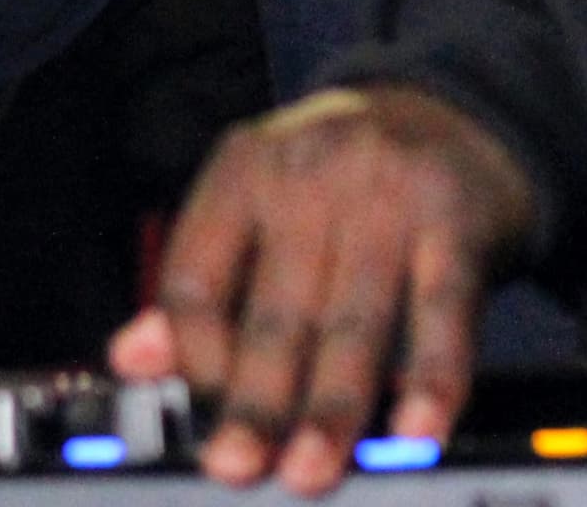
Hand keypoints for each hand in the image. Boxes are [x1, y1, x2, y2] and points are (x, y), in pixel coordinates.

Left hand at [105, 86, 536, 495]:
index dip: (191, 357)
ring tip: (309, 471)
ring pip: (352, 322)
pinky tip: (416, 428)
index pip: (196, 277)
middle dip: (255, 401)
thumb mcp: (261, 206)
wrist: (456, 115)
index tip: (197, 418)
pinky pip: (441, 312)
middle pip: (273, 310)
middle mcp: (310, 173)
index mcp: (244, 169)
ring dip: (330, 409)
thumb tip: (130, 357)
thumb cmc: (342, 184)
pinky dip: (430, 377)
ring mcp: (388, 193)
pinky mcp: (455, 219)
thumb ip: (204, 284)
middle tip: (236, 466)